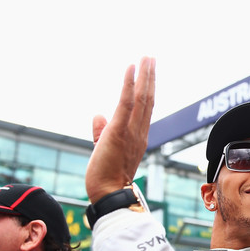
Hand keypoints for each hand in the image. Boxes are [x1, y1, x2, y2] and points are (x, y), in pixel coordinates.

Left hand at [86, 57, 155, 202]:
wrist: (107, 193)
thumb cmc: (105, 177)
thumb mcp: (103, 149)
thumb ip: (101, 132)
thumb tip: (98, 116)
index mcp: (137, 137)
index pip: (145, 109)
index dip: (148, 89)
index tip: (149, 73)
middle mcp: (139, 132)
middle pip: (149, 99)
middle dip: (150, 76)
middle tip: (151, 57)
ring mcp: (131, 131)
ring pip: (143, 97)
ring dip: (145, 75)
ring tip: (147, 57)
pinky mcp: (119, 130)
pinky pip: (127, 103)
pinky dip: (130, 84)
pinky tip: (131, 67)